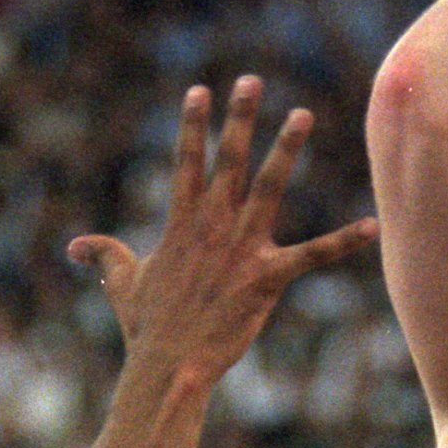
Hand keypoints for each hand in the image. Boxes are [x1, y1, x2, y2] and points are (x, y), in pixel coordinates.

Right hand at [67, 79, 377, 379]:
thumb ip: (104, 256)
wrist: (169, 365)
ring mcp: (240, 249)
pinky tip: (371, 226)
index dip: (194, 126)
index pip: (187, 163)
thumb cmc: (147, 327)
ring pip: (268, 187)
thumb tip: (76, 247)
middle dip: (240, 119)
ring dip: (285, 149)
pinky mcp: (266, 278)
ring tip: (302, 115)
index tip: (201, 91)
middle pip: (229, 161)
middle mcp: (212, 226)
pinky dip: (343, 241)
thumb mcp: (122, 283)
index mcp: (182, 223)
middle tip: (251, 82)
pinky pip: (312, 255)